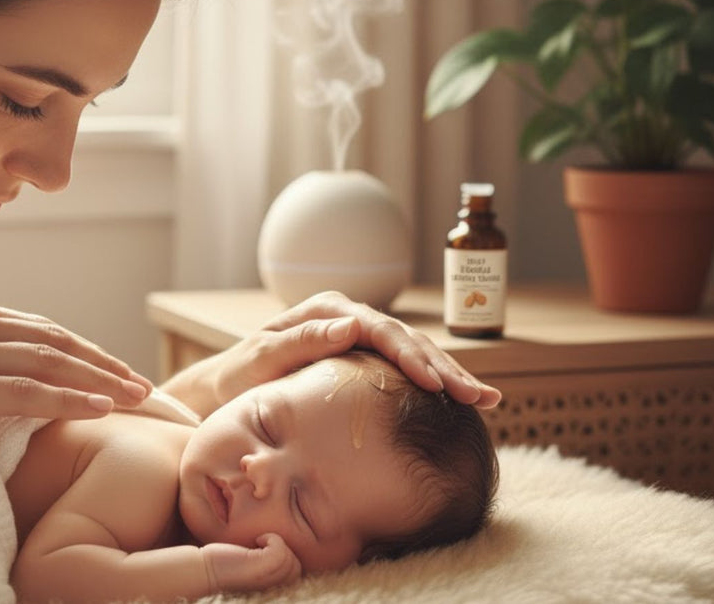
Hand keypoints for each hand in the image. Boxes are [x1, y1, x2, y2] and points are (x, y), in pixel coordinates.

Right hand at [0, 295, 151, 439]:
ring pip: (50, 361)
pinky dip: (68, 398)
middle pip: (55, 339)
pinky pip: (24, 391)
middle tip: (140, 381)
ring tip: (136, 394)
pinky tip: (99, 406)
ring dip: (100, 378)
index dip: (79, 347)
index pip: (36, 327)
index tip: (109, 365)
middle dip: (102, 360)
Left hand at [203, 533, 301, 593]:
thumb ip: (272, 562)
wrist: (206, 570)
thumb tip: (288, 542)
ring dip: (279, 545)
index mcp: (273, 590)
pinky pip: (282, 550)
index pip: (296, 575)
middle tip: (262, 548)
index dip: (287, 559)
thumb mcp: (255, 565)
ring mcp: (269, 580)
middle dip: (284, 553)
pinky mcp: (263, 568)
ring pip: (293, 560)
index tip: (266, 553)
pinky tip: (256, 540)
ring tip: (258, 543)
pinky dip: (273, 539)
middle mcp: (273, 589)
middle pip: (297, 568)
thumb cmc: (229, 566)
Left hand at [211, 291, 499, 409]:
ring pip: (414, 355)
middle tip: (478, 397)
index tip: (434, 382)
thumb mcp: (261, 360)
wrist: (225, 390)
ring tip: (487, 400)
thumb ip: (301, 341)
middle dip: (445, 369)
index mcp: (326, 311)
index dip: (410, 355)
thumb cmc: (238, 377)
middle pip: (406, 340)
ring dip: (451, 377)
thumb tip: (351, 325)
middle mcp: (348, 318)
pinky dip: (436, 385)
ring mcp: (359, 338)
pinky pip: (406, 370)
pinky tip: (464, 401)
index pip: (379, 329)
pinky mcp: (364, 361)